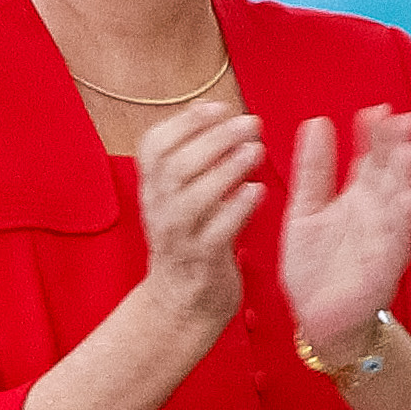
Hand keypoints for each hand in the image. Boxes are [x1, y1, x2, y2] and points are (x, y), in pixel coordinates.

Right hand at [135, 101, 266, 329]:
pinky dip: (237, 209)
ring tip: (256, 151)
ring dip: (227, 169)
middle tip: (251, 123)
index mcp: (152, 187)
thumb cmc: (189, 239)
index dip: (186, 122)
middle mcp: (160, 208)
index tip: (219, 107)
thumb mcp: (178, 194)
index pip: (155, 144)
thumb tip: (208, 109)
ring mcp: (179, 236)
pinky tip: (258, 192)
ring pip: (195, 196)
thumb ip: (190, 155)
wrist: (181, 302)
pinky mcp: (203, 260)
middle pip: (177, 165)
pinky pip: (218, 232)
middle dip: (215, 138)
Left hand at [283, 108, 410, 363]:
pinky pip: (398, 240)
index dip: (374, 135)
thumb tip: (318, 122)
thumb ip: (313, 170)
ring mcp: (383, 240)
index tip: (376, 109)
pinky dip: (406, 219)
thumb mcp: (305, 210)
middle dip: (399, 148)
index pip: (370, 159)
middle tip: (405, 119)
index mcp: (357, 199)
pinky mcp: (384, 267)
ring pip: (400, 202)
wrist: (317, 319)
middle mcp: (376, 215)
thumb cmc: (314, 267)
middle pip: (391, 174)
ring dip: (410, 177)